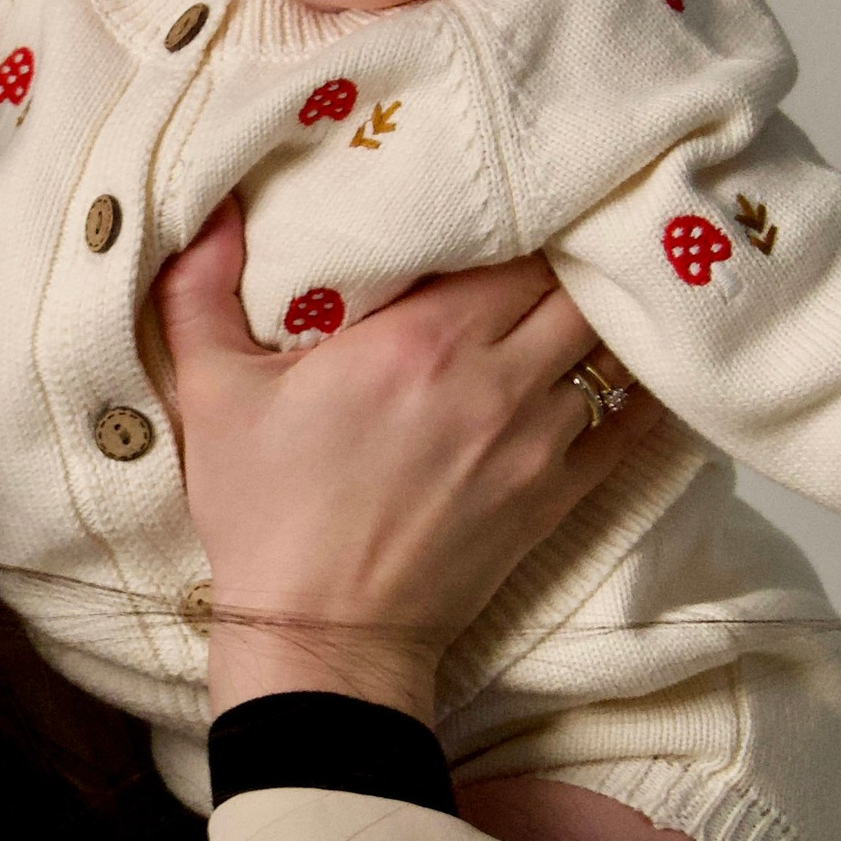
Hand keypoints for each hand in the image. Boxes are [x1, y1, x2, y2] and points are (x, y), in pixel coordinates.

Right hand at [151, 200, 653, 720]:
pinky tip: (636, 367)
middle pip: (573, 284)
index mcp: (417, 339)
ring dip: (601, 319)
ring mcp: (537, 440)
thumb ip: (201, 291)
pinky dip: (638, 389)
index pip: (510, 241)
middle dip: (569, 258)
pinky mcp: (557, 495)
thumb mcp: (213, 397)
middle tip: (556, 241)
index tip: (508, 202)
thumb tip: (210, 208)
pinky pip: (633, 425)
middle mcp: (493, 378)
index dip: (518, 216)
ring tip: (588, 296)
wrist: (323, 639)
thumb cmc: (266, 517)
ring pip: (609, 346)